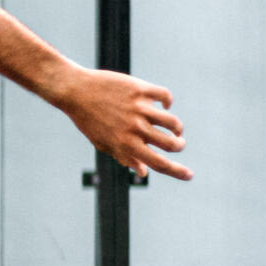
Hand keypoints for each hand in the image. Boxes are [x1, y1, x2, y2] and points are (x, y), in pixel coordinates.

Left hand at [51, 67, 191, 180]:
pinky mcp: (140, 89)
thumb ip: (125, 157)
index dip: (177, 172)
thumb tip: (144, 172)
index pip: (158, 163)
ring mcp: (138, 108)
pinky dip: (168, 102)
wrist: (75, 91)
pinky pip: (165, 96)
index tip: (190, 175)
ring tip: (174, 128)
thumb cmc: (88, 120)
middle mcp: (134, 128)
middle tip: (179, 143)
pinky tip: (164, 105)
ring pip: (172, 122)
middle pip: (171, 144)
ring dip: (177, 128)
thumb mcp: (103, 142)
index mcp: (125, 144)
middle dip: (179, 146)